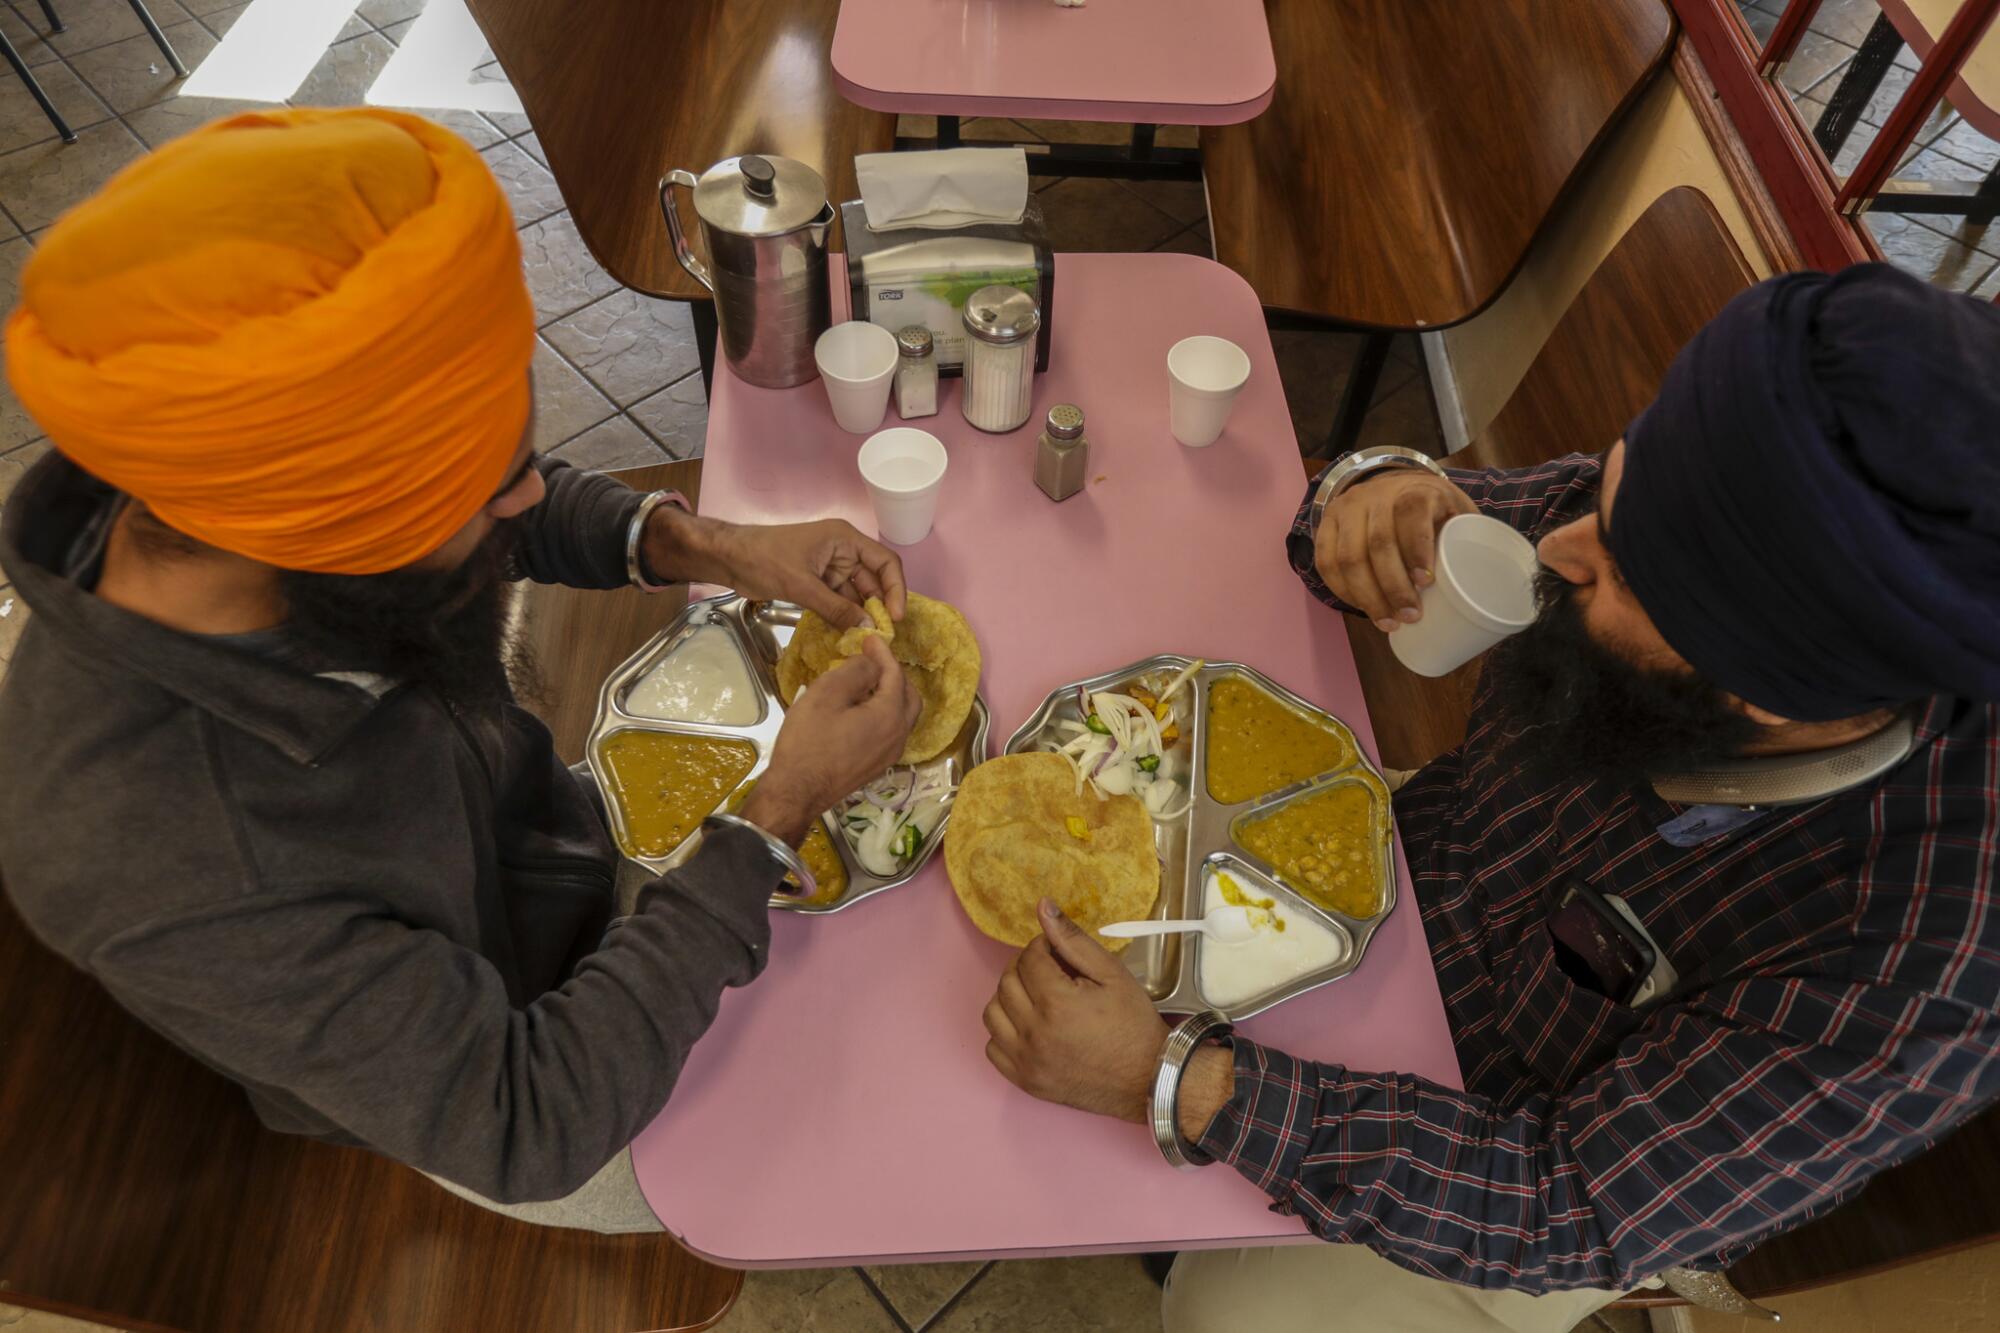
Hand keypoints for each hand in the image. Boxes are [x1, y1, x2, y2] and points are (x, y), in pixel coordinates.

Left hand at [649, 509, 906, 631]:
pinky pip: (839, 600)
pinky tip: (848, 635)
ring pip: (856, 594)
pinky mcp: (818, 582)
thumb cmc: (764, 560)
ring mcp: (830, 567)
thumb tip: (867, 629)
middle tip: (882, 637)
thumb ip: (836, 608)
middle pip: (874, 580)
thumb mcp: (802, 586)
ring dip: (861, 615)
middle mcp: (843, 552)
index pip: (885, 562)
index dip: (895, 589)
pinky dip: (844, 616)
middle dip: (878, 607)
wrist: (729, 558)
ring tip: (866, 641)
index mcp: (845, 540)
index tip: (894, 618)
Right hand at [740, 636, 920, 844]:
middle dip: (894, 674)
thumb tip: (871, 664)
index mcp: (890, 716)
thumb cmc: (808, 741)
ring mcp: (890, 755)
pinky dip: (884, 714)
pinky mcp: (877, 767)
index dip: (883, 653)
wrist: (797, 792)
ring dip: (891, 695)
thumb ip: (856, 671)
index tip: (870, 638)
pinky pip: (891, 732)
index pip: (895, 675)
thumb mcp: (827, 694)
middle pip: (909, 697)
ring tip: (866, 682)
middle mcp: (898, 736)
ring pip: (902, 716)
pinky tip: (861, 710)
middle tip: (872, 660)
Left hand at [982, 899, 1170, 1123]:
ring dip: (1009, 997)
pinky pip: (992, 1048)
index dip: (1042, 947)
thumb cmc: (1133, 1024)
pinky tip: (1028, 1026)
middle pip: (1007, 982)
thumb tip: (1043, 907)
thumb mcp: (1111, 974)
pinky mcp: (1025, 1081)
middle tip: (1048, 971)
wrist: (1147, 1076)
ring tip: (1036, 997)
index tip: (1056, 952)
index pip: (1029, 958)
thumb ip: (1073, 940)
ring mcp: (1026, 1061)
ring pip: (992, 1013)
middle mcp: (1034, 1033)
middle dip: (1024, 968)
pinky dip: (1004, 1032)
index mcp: (1056, 1003)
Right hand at [1313, 469, 1476, 631]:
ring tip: (1387, 622)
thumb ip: (1467, 539)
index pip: (1410, 513)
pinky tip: (1361, 608)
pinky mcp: (1326, 524)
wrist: (1393, 482)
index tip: (1426, 583)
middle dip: (1392, 587)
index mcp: (1415, 489)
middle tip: (1410, 617)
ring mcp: (1346, 508)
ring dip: (1366, 597)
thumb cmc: (1432, 509)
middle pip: (1376, 544)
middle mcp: (1375, 495)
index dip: (1416, 549)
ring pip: (1346, 558)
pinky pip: (1326, 563)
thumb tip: (1493, 589)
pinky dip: (1342, 590)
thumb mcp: (1456, 512)